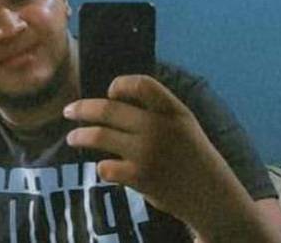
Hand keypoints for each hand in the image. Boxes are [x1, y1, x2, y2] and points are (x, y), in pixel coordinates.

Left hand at [63, 75, 280, 241]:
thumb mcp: (183, 124)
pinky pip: (106, 167)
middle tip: (68, 111)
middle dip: (83, 108)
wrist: (212, 196)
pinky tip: (102, 167)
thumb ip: (156, 111)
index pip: (142, 84)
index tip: (108, 92)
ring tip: (72, 138)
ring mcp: (148, 152)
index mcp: (173, 110)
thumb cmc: (193, 157)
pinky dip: (101, 167)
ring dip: (80, 136)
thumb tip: (114, 99)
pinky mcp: (140, 177)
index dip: (119, 84)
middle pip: (109, 108)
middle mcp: (159, 127)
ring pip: (100, 136)